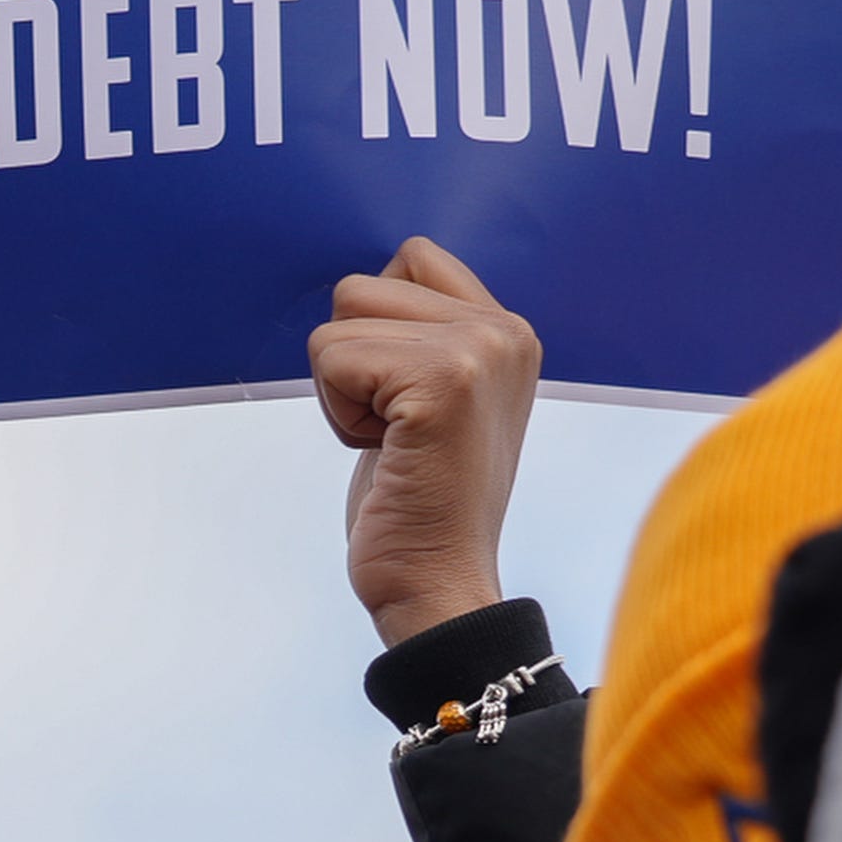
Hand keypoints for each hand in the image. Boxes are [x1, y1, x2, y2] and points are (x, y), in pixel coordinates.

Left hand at [309, 236, 542, 647]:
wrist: (438, 585)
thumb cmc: (422, 504)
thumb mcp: (438, 400)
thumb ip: (422, 335)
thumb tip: (362, 288)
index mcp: (509, 331)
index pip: (410, 257)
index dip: (378, 330)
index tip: (409, 403)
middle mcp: (505, 331)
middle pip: (362, 286)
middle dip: (355, 362)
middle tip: (400, 431)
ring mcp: (478, 352)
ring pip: (340, 319)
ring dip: (344, 390)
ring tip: (393, 442)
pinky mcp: (443, 382)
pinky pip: (332, 359)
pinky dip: (338, 414)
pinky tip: (384, 455)